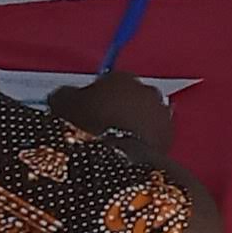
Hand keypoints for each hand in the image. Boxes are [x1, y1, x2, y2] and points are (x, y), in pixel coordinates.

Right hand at [49, 74, 176, 148]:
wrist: (118, 155)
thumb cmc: (88, 125)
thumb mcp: (61, 104)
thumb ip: (64, 94)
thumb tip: (64, 94)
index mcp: (121, 77)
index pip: (107, 81)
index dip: (94, 95)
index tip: (85, 109)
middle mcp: (147, 90)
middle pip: (128, 96)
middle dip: (116, 108)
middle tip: (99, 125)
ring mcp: (161, 112)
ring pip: (143, 115)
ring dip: (131, 123)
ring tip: (112, 140)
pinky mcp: (169, 134)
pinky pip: (152, 134)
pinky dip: (142, 139)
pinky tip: (127, 150)